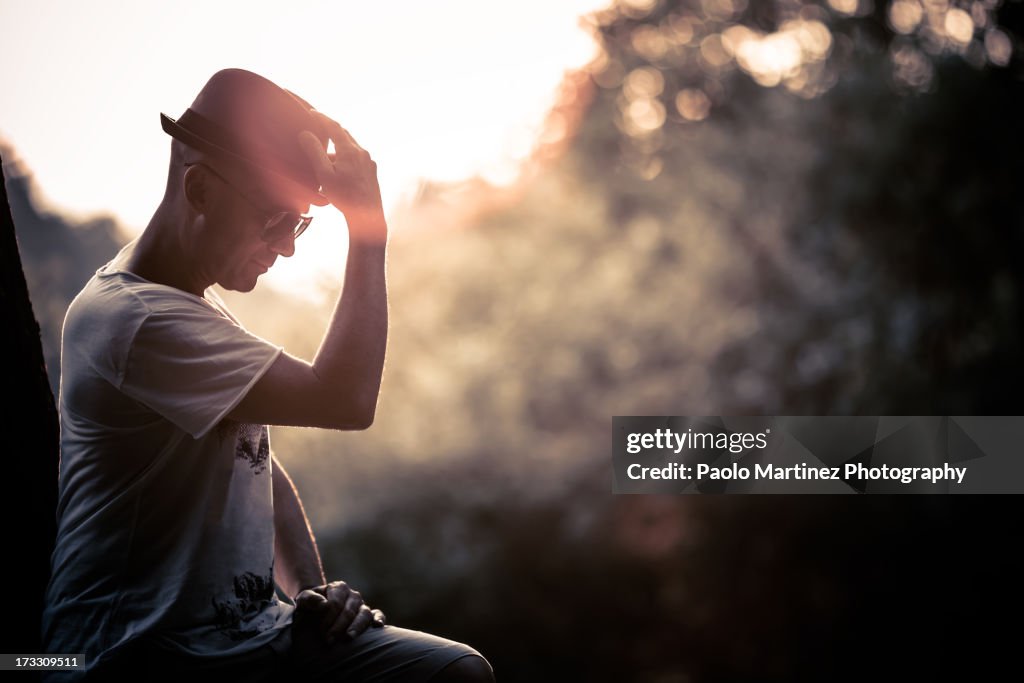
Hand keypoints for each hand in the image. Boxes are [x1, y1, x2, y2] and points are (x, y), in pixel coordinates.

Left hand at [294, 580, 385, 645]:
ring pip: (364, 613)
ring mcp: (361, 604)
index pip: (336, 603)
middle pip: (349, 610)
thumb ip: (310, 599)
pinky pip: (378, 613)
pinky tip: (377, 626)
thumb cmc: (311, 605)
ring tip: (349, 637)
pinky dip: (379, 618)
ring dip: (357, 626)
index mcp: (338, 587)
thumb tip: (323, 604)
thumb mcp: (304, 599)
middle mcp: (352, 595)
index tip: (321, 631)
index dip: (328, 618)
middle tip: (329, 640)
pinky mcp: (369, 613)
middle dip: (339, 626)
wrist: (318, 608)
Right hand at [298, 112, 385, 241]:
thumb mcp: (324, 174)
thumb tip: (305, 134)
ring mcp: (369, 162)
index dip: (322, 118)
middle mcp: (362, 153)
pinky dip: (344, 159)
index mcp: (350, 150)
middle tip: (318, 129)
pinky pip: (356, 159)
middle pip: (344, 135)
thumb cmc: (345, 197)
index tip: (311, 113)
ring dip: (337, 149)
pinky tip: (337, 170)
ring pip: (350, 149)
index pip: (334, 127)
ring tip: (324, 158)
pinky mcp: (371, 172)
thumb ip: (314, 152)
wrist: (367, 217)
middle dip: (330, 131)